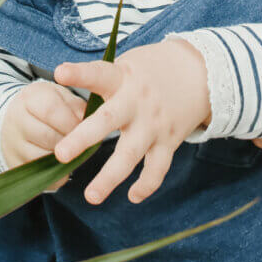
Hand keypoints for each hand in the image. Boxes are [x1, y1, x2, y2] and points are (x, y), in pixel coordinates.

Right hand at [0, 80, 86, 171]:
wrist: (16, 120)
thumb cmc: (47, 107)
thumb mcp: (62, 97)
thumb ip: (76, 107)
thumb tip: (88, 122)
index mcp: (30, 97)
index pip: (51, 109)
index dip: (71, 121)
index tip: (84, 128)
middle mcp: (16, 119)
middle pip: (46, 135)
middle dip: (69, 142)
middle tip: (80, 143)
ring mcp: (12, 144)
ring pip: (41, 158)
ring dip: (62, 159)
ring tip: (72, 153)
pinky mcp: (13, 164)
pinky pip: (37, 175)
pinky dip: (54, 175)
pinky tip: (63, 167)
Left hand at [54, 39, 210, 204]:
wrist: (202, 72)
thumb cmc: (153, 69)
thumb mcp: (128, 64)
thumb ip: (103, 80)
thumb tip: (69, 91)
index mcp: (122, 78)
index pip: (99, 73)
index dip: (79, 74)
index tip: (60, 73)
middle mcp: (136, 102)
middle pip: (108, 120)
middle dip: (83, 138)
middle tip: (60, 154)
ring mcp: (153, 124)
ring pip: (130, 154)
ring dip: (110, 177)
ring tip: (91, 196)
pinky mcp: (168, 141)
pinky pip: (157, 168)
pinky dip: (146, 185)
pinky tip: (133, 196)